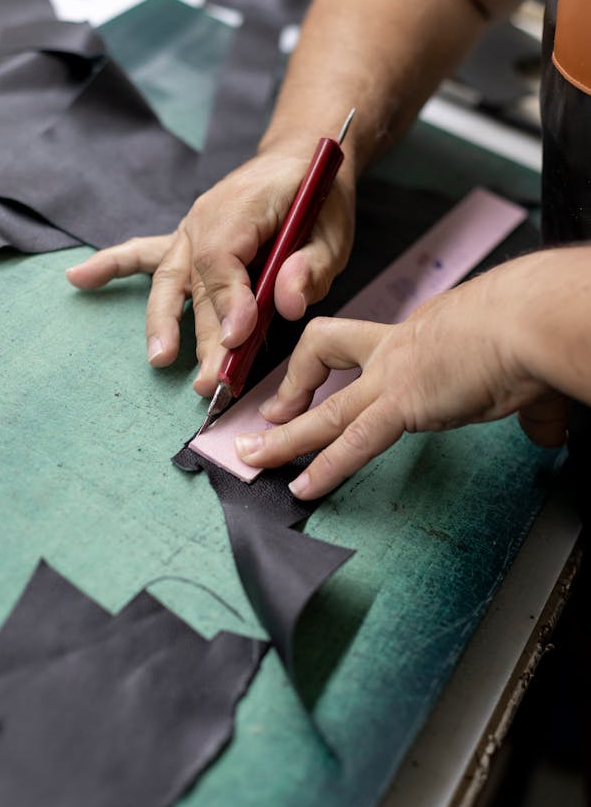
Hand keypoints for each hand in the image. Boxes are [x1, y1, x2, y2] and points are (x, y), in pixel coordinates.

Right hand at [65, 145, 355, 395]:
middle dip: (203, 337)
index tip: (240, 340)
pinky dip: (111, 265)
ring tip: (159, 359)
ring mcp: (190, 231)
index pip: (224, 262)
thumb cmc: (319, 194)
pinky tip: (78, 279)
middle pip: (196, 285)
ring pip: (168, 281)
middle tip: (212, 381)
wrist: (302, 154)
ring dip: (161, 323)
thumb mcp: (332, 230)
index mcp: (241, 211)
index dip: (230, 304)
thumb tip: (289, 303)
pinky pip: (143, 254)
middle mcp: (204, 220)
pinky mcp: (187, 241)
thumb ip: (311, 267)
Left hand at [234, 260, 568, 499]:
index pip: (361, 344)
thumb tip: (550, 429)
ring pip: (324, 410)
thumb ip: (531, 406)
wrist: (533, 319)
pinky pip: (352, 441)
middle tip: (269, 418)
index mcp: (420, 334)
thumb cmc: (532, 328)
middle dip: (291, 391)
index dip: (337, 364)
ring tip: (255, 459)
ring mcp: (393, 376)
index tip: (327, 385)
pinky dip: (325, 467)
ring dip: (286, 439)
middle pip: (322, 359)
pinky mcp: (403, 403)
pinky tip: (305, 488)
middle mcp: (397, 350)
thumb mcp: (523, 368)